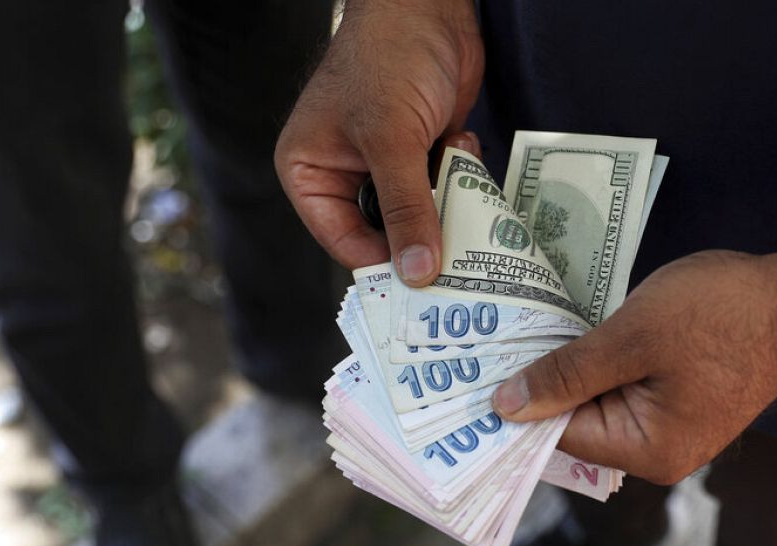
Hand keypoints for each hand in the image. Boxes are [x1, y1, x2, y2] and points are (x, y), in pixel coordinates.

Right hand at [275, 0, 483, 284]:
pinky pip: (444, 189)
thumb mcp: (392, 141)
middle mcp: (343, 175)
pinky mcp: (422, 153)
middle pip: (384, 236)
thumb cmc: (387, 60)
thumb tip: (420, 274)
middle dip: (421, 239)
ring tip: (466, 194)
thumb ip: (407, 209)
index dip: (384, 266)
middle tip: (460, 262)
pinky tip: (463, 144)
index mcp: (310, 173)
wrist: (427, 7)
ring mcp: (385, 166)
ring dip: (446, 205)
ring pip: (419, 215)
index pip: (344, 242)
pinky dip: (460, 176)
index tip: (426, 287)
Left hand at [490, 251, 776, 484]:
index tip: (472, 373)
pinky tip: (573, 328)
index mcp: (647, 450)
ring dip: (570, 368)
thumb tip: (505, 406)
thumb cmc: (720, 314)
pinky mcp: (684, 400)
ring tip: (521, 330)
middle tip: (487, 344)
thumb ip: (566, 374)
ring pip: (599, 402)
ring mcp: (675, 427)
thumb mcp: (631, 336)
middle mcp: (659, 452)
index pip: (559, 435)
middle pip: (577, 422)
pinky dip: (600, 361)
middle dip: (540, 383)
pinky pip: (625, 388)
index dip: (517, 402)